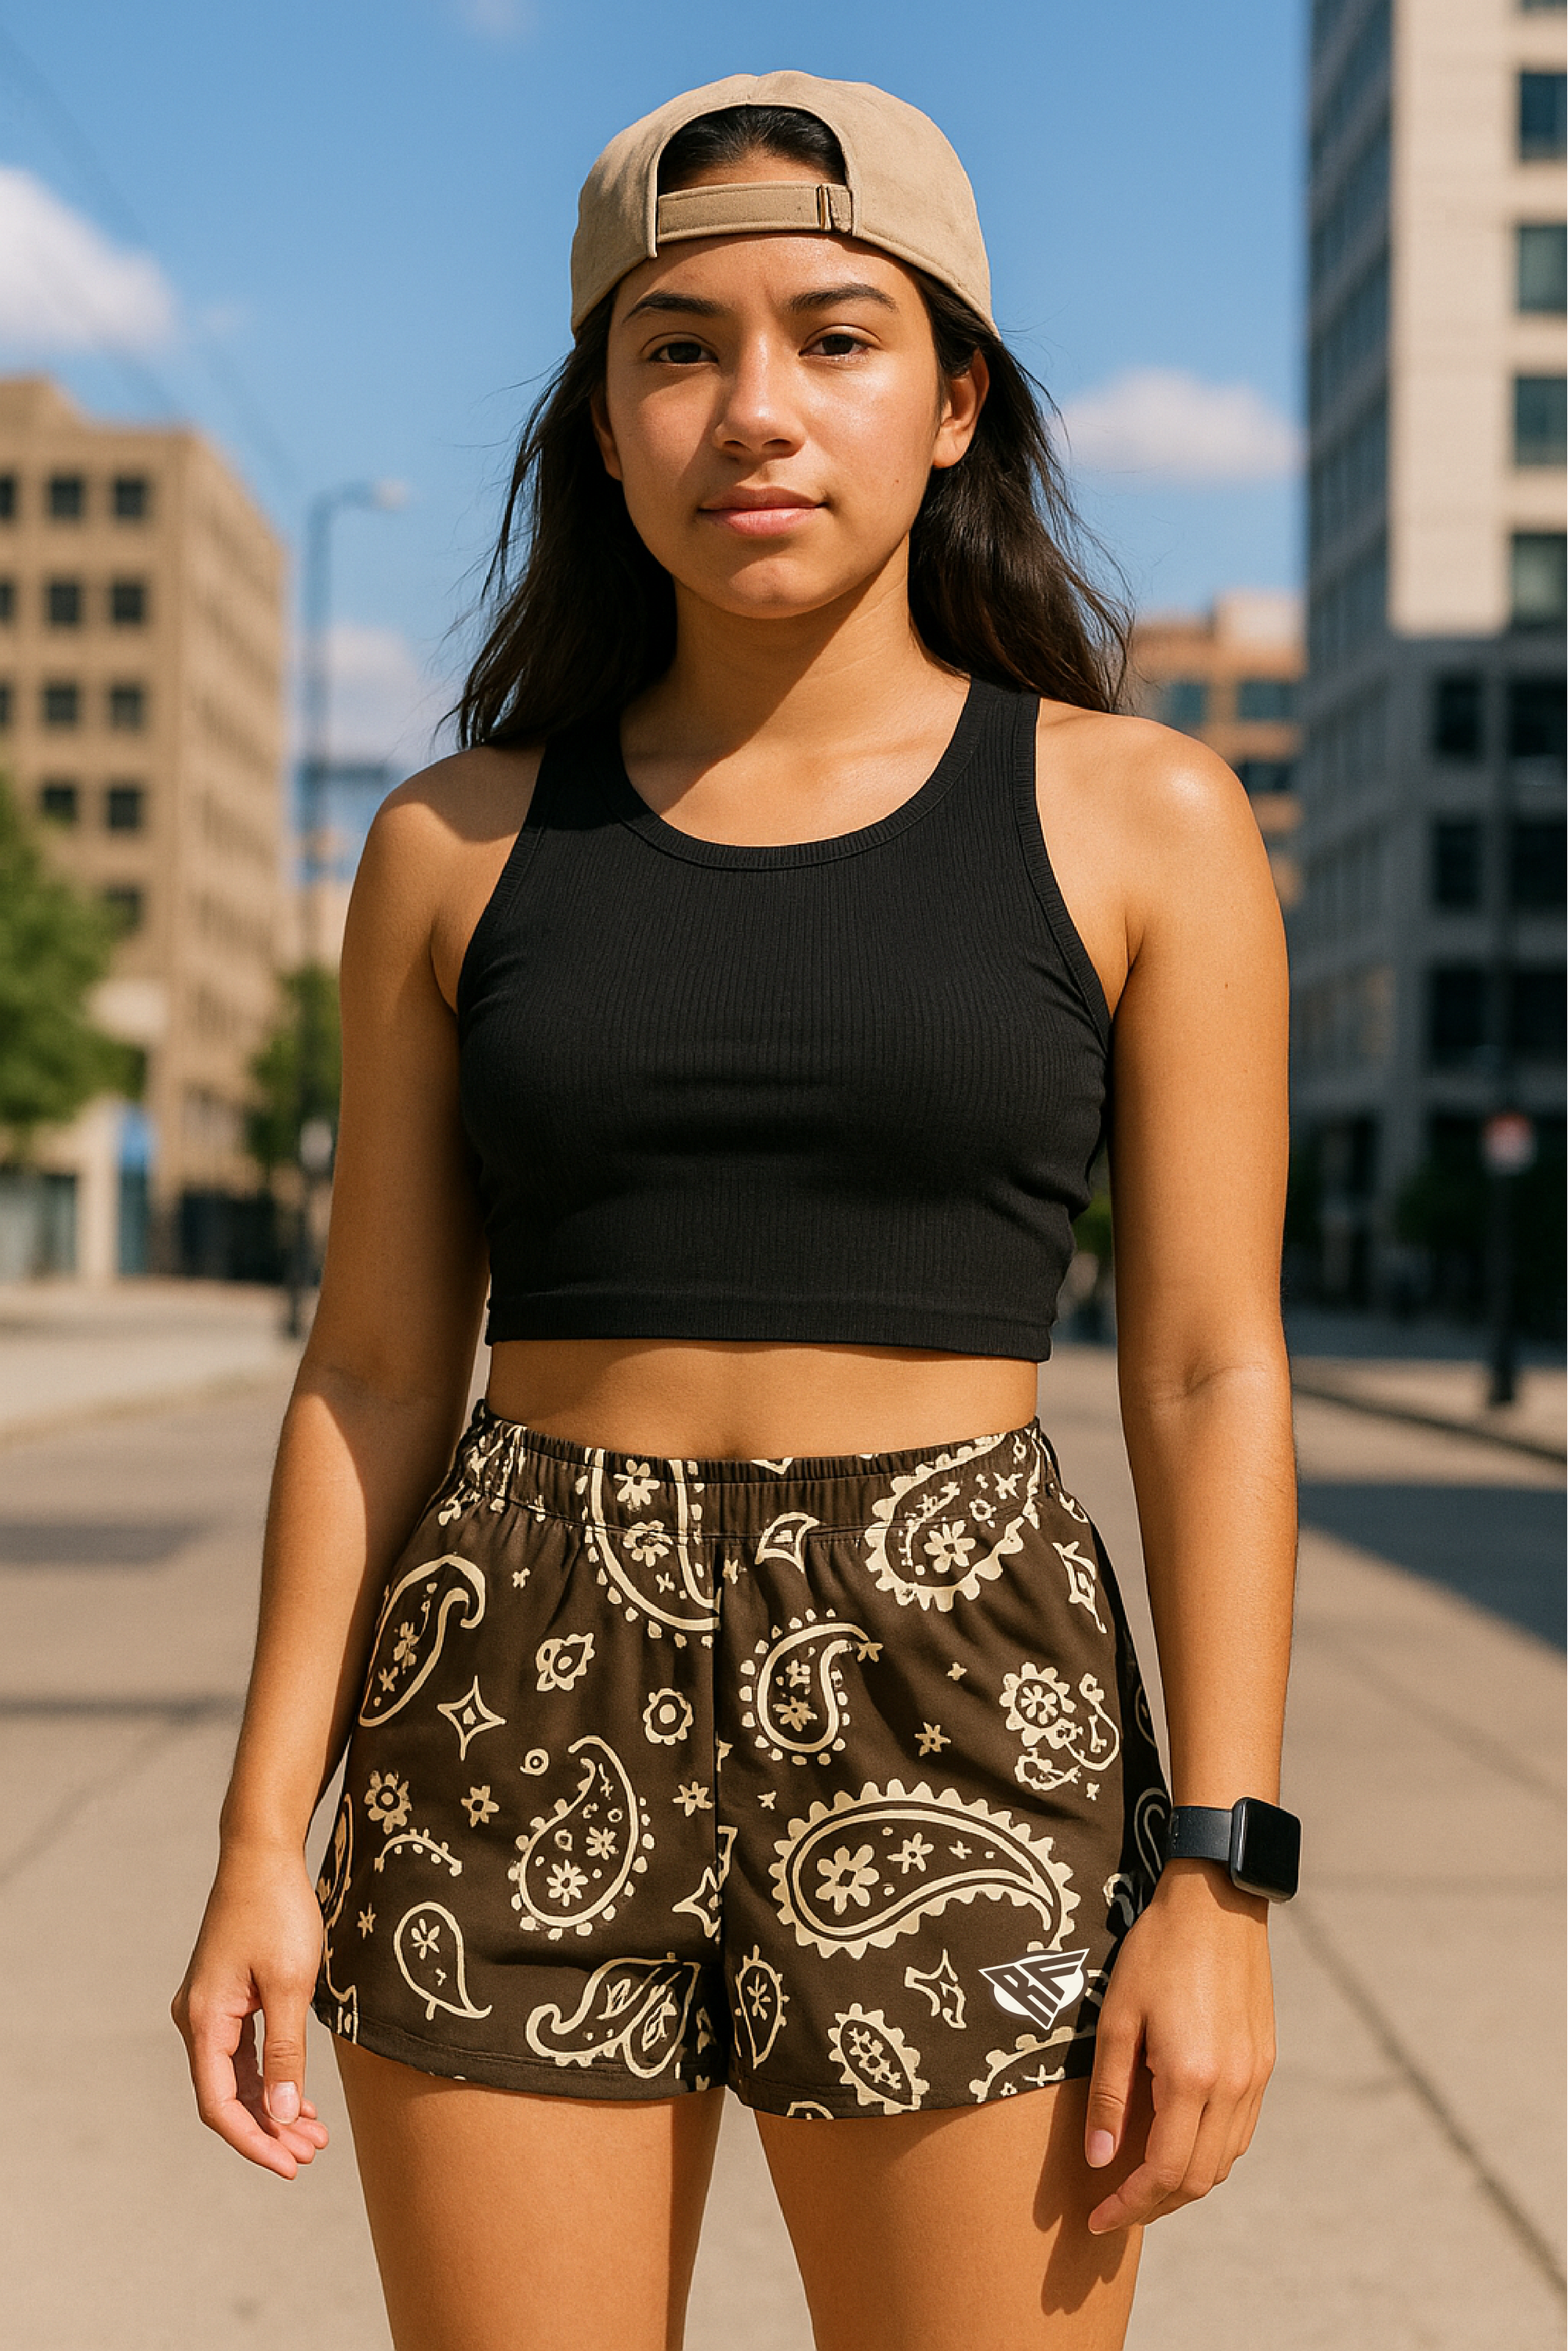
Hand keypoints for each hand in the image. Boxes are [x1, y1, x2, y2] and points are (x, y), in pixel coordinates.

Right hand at [171, 1842, 331, 2179]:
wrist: (263, 1853)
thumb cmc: (278, 1910)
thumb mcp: (291, 1984)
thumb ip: (285, 2052)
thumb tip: (280, 2113)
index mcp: (205, 2021)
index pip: (220, 2105)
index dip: (254, 2142)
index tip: (290, 2166)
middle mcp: (197, 2020)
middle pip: (227, 2096)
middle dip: (269, 2130)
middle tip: (313, 2153)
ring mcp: (209, 2008)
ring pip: (236, 2077)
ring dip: (271, 2107)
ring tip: (313, 2135)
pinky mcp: (226, 1997)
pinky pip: (242, 2052)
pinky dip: (268, 2077)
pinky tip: (297, 2097)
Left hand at [1083, 1858, 1274, 2233]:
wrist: (1217, 1902)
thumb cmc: (1157, 1951)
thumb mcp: (1117, 2016)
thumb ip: (1109, 2092)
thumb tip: (1099, 2159)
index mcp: (1191, 2077)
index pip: (1162, 2171)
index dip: (1129, 2204)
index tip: (1097, 2218)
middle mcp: (1233, 2087)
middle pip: (1198, 2179)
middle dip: (1155, 2204)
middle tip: (1115, 2208)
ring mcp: (1255, 2078)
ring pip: (1223, 2161)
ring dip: (1184, 2183)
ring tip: (1141, 2181)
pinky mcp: (1265, 2064)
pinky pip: (1240, 2132)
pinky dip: (1209, 2153)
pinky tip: (1178, 2142)